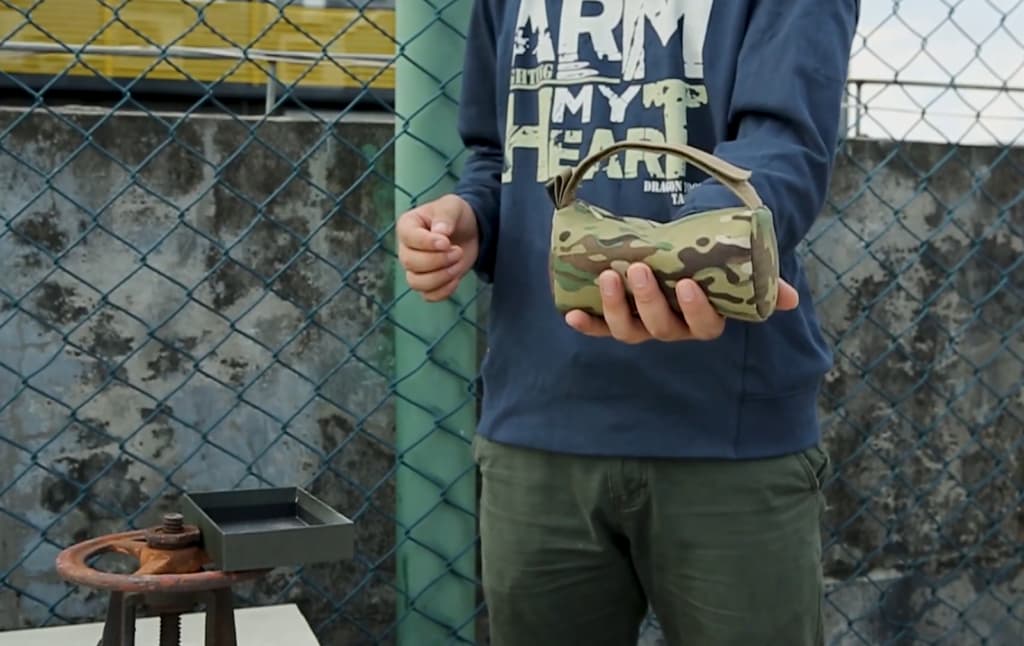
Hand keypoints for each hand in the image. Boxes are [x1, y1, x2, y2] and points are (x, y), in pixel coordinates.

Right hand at [397, 194, 478, 300]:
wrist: (468, 231)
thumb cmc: (455, 215)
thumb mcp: (452, 206)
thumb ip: (445, 216)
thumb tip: (440, 233)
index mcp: (407, 226)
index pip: (409, 238)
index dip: (427, 243)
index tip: (447, 242)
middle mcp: (406, 248)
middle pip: (410, 263)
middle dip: (438, 260)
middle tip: (458, 251)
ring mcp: (414, 268)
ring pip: (416, 283)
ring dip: (441, 277)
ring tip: (457, 264)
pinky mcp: (428, 282)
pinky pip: (428, 295)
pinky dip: (443, 291)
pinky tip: (456, 279)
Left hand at [565, 263, 800, 343]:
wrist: (679, 252)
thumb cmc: (710, 261)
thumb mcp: (735, 266)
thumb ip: (761, 280)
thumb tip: (791, 298)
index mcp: (703, 320)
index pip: (704, 326)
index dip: (696, 310)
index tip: (687, 285)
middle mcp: (672, 329)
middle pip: (661, 327)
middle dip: (648, 301)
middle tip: (639, 270)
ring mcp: (642, 325)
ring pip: (629, 330)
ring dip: (615, 308)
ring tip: (608, 277)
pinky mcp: (615, 317)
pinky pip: (599, 328)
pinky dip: (585, 324)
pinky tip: (570, 315)